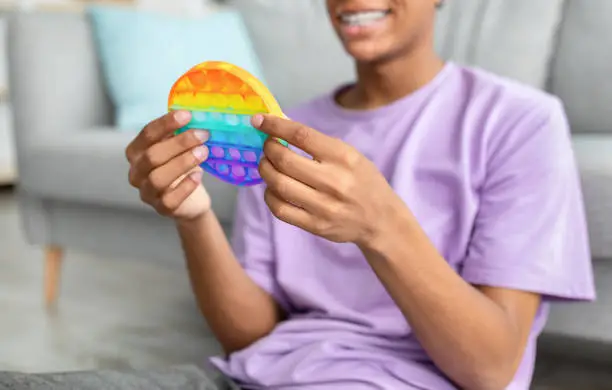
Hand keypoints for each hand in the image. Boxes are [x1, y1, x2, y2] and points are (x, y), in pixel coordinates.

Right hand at [126, 111, 211, 220]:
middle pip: (152, 156)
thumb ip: (179, 132)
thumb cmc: (182, 167)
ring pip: (158, 178)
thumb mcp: (178, 148)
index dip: (166, 123)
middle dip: (179, 143)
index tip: (188, 115)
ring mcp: (147, 193)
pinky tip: (198, 176)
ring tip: (204, 153)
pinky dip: (185, 186)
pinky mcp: (161, 209)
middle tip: (203, 135)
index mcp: (136, 152)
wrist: (191, 200)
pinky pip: (169, 200)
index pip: (147, 134)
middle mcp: (136, 172)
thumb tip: (195, 114)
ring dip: (183, 163)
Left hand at [252, 114, 407, 246]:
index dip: (275, 125)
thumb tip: (281, 127)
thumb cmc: (363, 181)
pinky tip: (272, 188)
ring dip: (265, 170)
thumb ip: (318, 143)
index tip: (259, 120)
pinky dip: (269, 195)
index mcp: (343, 157)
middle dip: (268, 149)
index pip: (301, 135)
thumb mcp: (350, 155)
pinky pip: (280, 209)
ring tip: (267, 165)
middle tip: (267, 146)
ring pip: (278, 184)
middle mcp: (333, 181)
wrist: (381, 220)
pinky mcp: (315, 225)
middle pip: (284, 161)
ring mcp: (323, 206)